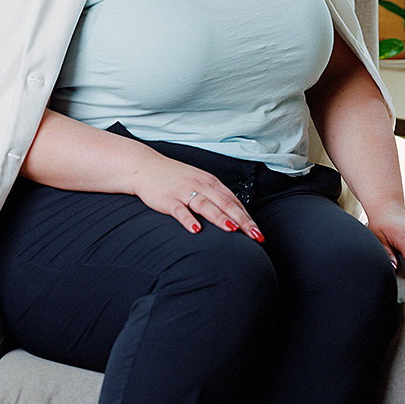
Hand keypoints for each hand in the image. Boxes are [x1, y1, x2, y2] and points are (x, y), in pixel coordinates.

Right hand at [135, 154, 262, 239]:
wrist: (145, 167)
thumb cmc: (175, 178)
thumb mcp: (199, 183)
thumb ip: (215, 197)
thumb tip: (234, 216)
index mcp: (211, 182)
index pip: (234, 201)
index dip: (248, 218)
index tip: (259, 233)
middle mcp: (201, 185)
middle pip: (225, 204)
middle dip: (242, 221)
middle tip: (255, 236)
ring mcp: (184, 192)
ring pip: (205, 205)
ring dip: (220, 218)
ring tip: (232, 230)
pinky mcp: (167, 199)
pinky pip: (179, 210)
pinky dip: (188, 219)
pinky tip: (196, 230)